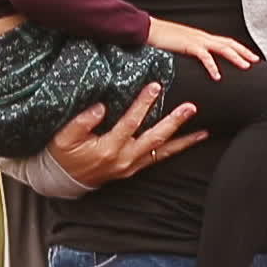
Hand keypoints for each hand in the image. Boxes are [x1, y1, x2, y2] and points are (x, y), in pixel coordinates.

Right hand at [47, 83, 206, 187]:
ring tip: (204, 131)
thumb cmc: (63, 154)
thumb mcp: (63, 138)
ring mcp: (131, 166)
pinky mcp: (134, 169)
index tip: (156, 86)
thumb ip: (81, 122)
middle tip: (191, 107)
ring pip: (162, 151)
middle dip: (174, 122)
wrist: (62, 181)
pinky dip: (176, 150)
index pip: (130, 122)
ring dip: (184, 141)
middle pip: (155, 138)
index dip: (143, 104)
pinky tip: (191, 142)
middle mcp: (124, 158)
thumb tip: (100, 107)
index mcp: (108, 148)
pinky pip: (159, 159)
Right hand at [148, 18, 258, 79]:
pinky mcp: (187, 45)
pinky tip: (217, 76)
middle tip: (256, 61)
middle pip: (229, 43)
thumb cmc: (161, 39)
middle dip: (244, 51)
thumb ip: (190, 52)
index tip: (250, 56)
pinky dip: (212, 66)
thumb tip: (197, 62)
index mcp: (201, 37)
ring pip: (222, 47)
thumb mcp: (180, 46)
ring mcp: (196, 39)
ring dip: (236, 57)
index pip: (225, 42)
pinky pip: (204, 56)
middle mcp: (202, 37)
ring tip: (246, 66)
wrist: (145, 29)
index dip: (239, 48)